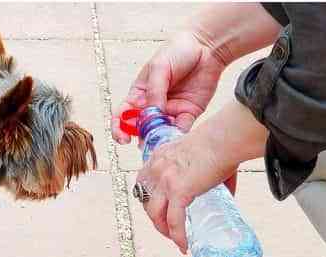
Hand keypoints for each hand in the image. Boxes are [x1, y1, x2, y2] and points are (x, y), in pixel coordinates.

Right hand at [112, 31, 227, 143]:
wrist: (206, 46)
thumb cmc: (178, 51)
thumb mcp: (159, 67)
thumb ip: (154, 92)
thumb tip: (152, 115)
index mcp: (139, 94)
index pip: (122, 115)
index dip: (119, 129)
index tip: (123, 139)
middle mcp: (152, 105)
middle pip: (140, 128)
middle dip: (141, 137)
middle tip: (146, 140)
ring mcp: (170, 111)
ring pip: (160, 132)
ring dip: (159, 138)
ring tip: (161, 138)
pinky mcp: (188, 114)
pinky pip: (180, 130)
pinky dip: (177, 136)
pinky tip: (175, 136)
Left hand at [137, 133, 235, 253]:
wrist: (225, 138)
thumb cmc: (220, 143)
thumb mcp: (200, 155)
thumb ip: (205, 173)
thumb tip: (226, 194)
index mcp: (158, 157)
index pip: (143, 183)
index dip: (149, 200)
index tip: (159, 209)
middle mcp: (156, 169)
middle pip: (146, 201)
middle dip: (155, 218)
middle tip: (169, 228)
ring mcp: (165, 181)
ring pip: (155, 215)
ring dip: (163, 230)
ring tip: (175, 238)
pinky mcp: (178, 191)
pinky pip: (174, 221)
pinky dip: (178, 236)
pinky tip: (183, 245)